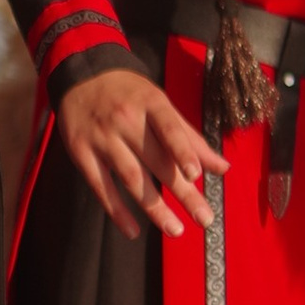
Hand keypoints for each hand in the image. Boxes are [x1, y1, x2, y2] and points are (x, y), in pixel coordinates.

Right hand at [55, 68, 224, 240]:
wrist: (82, 74)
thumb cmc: (129, 93)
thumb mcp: (160, 103)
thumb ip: (190, 137)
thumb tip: (223, 168)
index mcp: (150, 104)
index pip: (168, 128)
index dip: (181, 151)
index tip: (195, 174)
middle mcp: (125, 120)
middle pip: (156, 161)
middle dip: (182, 192)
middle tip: (203, 219)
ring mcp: (101, 137)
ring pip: (130, 178)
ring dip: (154, 208)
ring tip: (175, 230)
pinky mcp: (81, 152)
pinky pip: (101, 186)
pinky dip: (117, 211)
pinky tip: (132, 230)